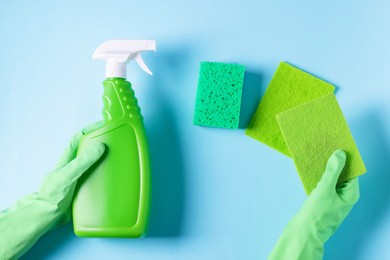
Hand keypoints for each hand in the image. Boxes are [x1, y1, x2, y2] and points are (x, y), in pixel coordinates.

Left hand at [0, 123, 104, 259]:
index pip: (79, 138)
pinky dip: (103, 177)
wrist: (47, 216)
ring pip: (92, 164)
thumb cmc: (53, 195)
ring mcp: (77, 176)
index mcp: (68, 158)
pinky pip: (94, 179)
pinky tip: (111, 180)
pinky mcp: (81, 188)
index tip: (104, 125)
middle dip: (100, 143)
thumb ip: (83, 161)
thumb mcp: (69, 175)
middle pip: (87, 150)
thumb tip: (100, 146)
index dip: (90, 129)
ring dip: (103, 161)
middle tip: (115, 143)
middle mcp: (73, 165)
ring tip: (117, 160)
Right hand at [268, 150, 359, 259]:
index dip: (345, 158)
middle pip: (341, 174)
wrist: (303, 233)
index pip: (352, 171)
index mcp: (350, 194)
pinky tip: (310, 169)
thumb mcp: (325, 189)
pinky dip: (318, 176)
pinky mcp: (322, 201)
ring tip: (316, 155)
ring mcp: (333, 199)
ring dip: (324, 168)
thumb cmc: (316, 214)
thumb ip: (333, 171)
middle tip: (324, 147)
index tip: (337, 144)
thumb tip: (340, 153)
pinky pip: (323, 184)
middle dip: (333, 161)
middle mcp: (343, 196)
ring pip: (331, 179)